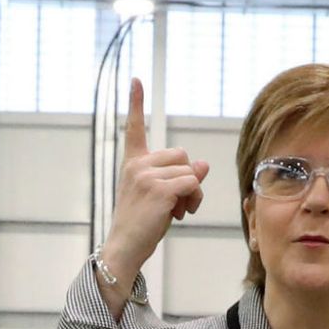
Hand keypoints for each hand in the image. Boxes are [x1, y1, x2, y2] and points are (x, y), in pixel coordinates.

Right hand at [101, 78, 209, 284]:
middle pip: (181, 155)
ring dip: (193, 193)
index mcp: (133, 163)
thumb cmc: (142, 225)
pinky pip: (192, 184)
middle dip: (187, 177)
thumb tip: (203, 164)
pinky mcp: (159, 189)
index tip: (136, 80)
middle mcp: (137, 165)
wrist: (125, 248)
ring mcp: (146, 176)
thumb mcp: (161, 196)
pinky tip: (180, 214)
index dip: (136, 103)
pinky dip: (193, 200)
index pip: (135, 128)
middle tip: (178, 203)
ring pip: (190, 171)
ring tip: (178, 211)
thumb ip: (179, 177)